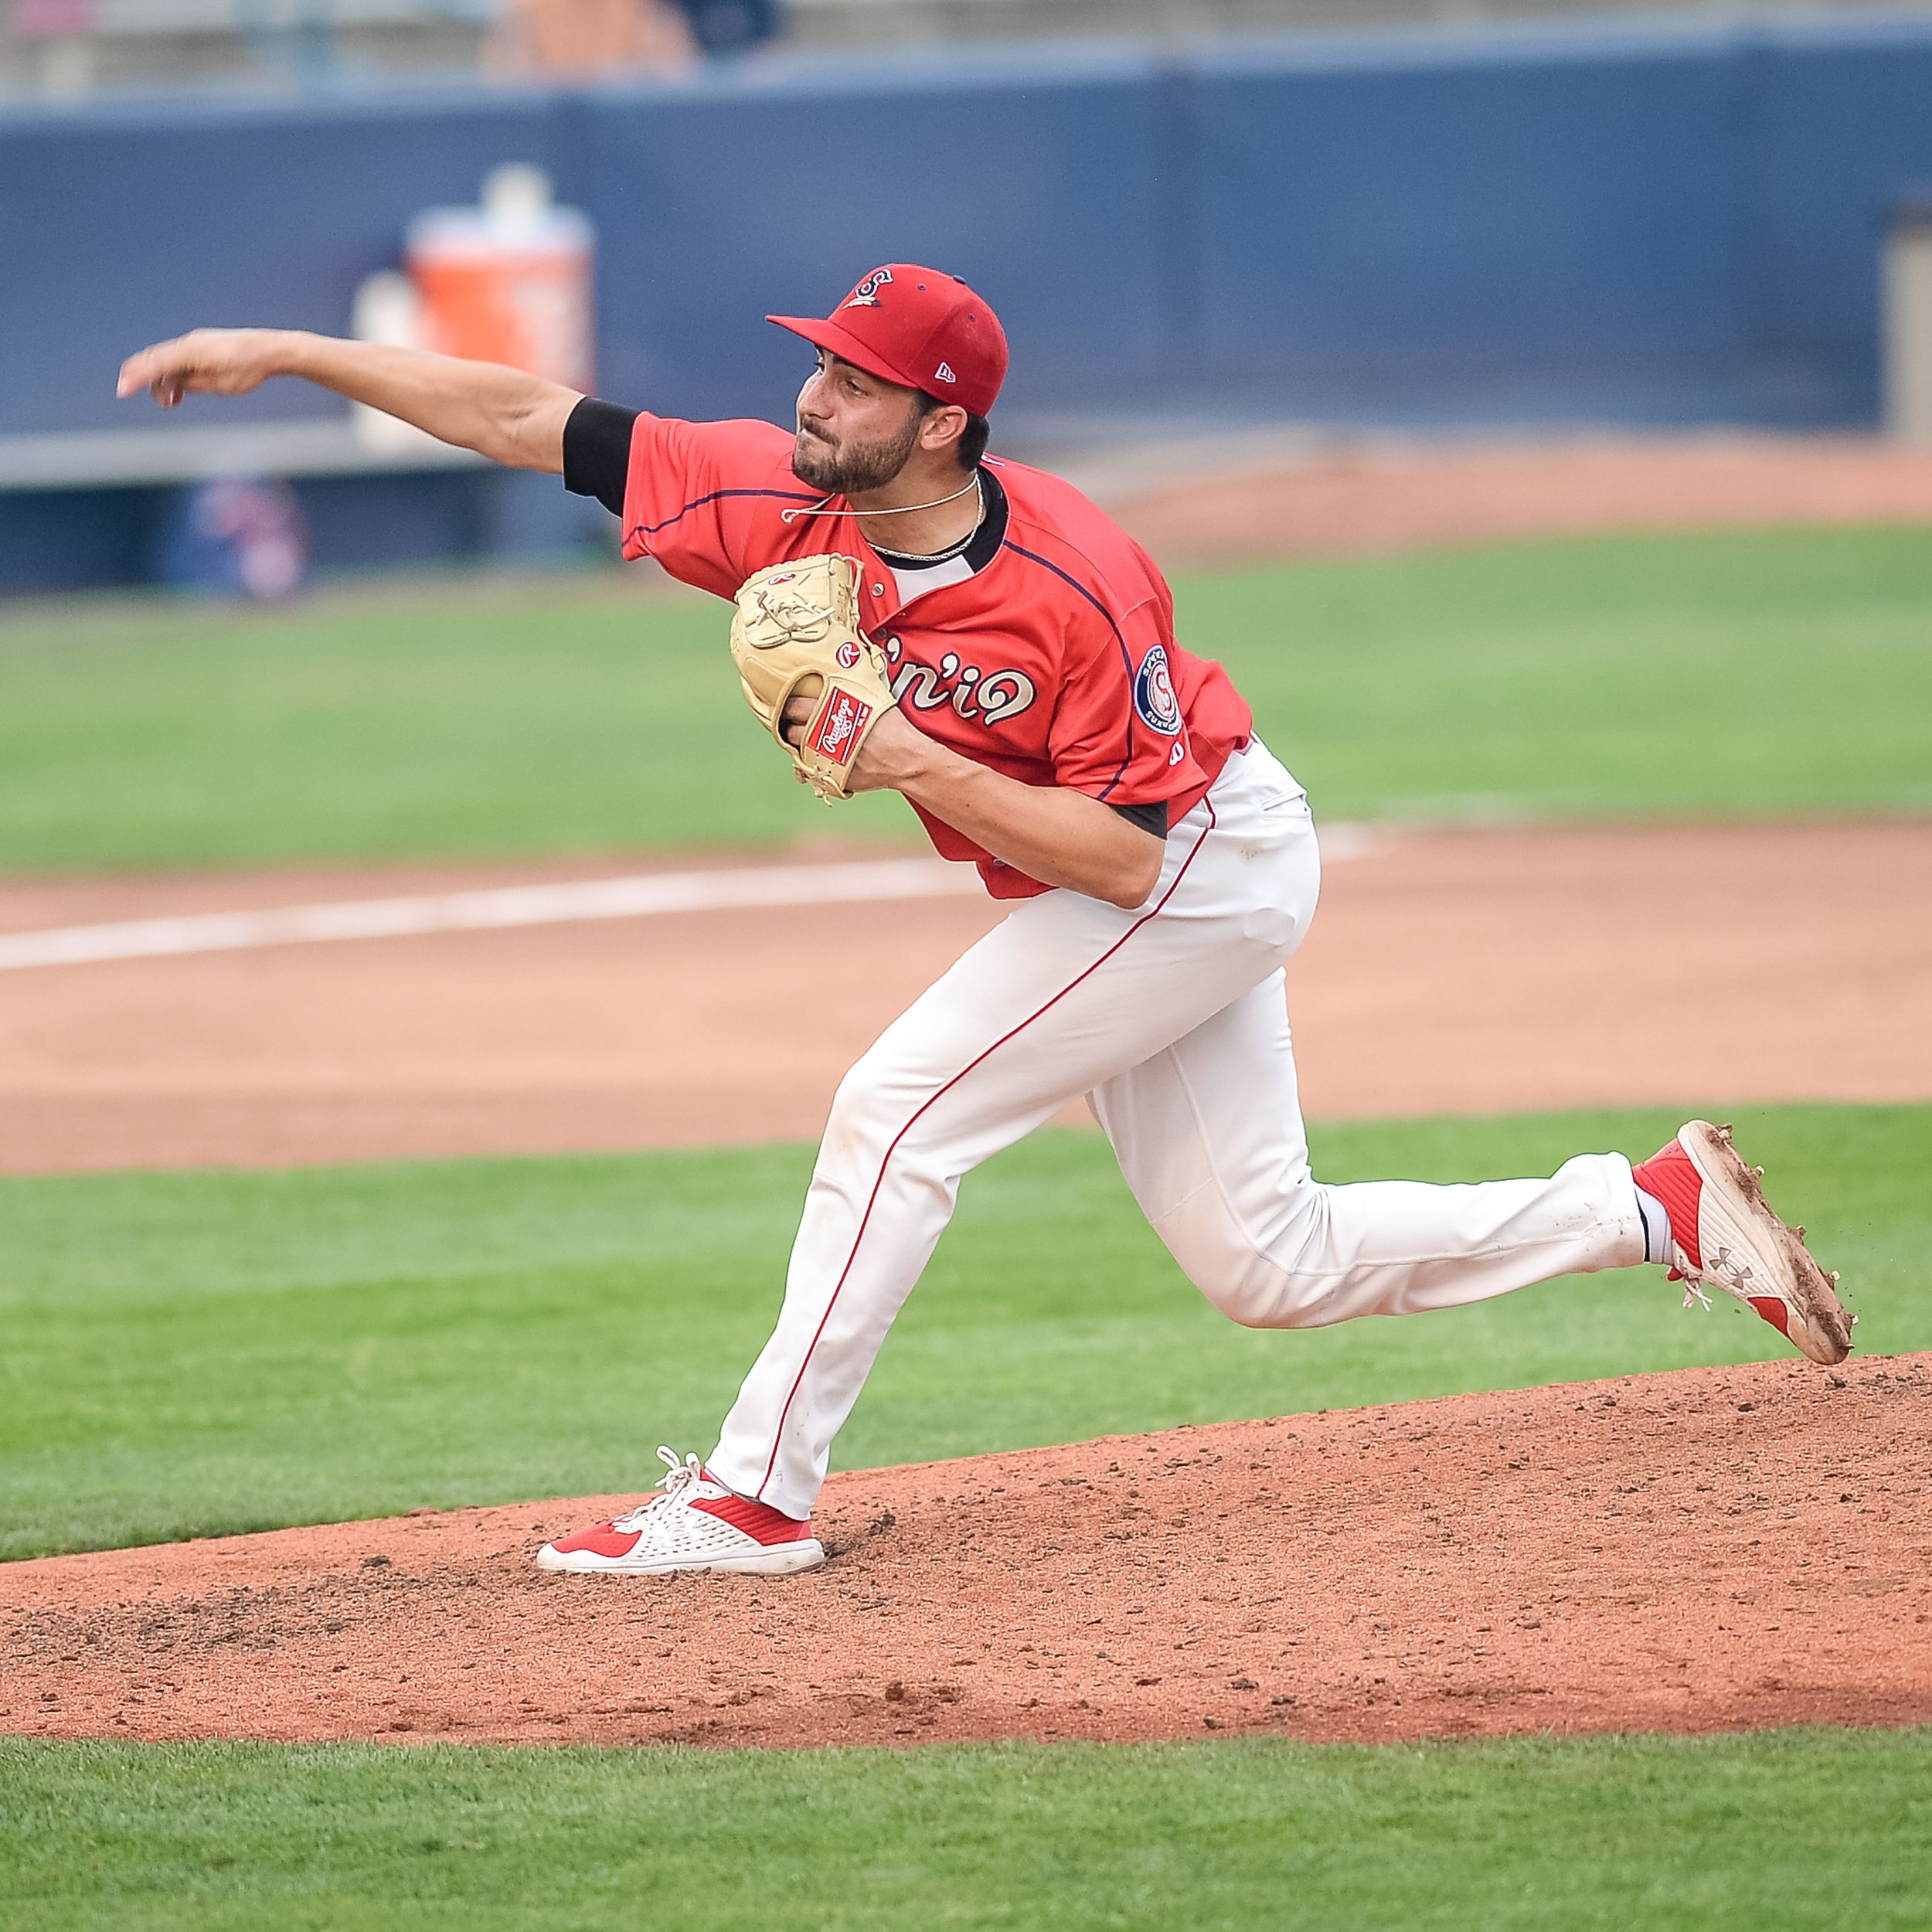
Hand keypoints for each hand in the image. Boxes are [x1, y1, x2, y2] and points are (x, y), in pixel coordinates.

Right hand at [116, 328, 297, 407]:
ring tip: (172, 403)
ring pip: (165, 362)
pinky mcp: (200, 347)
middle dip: (148, 382)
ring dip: (163, 383)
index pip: (156, 365)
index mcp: (191, 352)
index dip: (136, 378)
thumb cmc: (248, 368)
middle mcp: (188, 343)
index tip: (122, 390)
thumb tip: (173, 385)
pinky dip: (174, 377)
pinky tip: (178, 394)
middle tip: (144, 398)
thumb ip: (193, 384)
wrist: (269, 350)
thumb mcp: (220, 384)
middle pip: (154, 361)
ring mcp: (193, 343)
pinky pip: (177, 361)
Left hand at [779, 691, 926, 793]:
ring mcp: (825, 759)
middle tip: (794, 725)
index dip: (789, 705)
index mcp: (829, 712)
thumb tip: (847, 672)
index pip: (794, 706)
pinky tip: (821, 758)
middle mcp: (822, 736)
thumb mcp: (874, 699)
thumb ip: (852, 691)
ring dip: (800, 747)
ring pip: (799, 753)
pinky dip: (813, 765)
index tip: (790, 706)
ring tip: (808, 742)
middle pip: (790, 732)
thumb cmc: (894, 727)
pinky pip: (813, 772)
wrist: (907, 759)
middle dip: (790, 728)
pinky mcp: (832, 777)